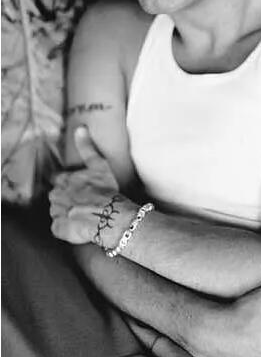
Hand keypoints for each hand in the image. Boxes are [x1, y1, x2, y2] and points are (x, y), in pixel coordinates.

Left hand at [49, 126, 135, 247]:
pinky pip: (59, 228)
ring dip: (67, 213)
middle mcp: (57, 195)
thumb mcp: (99, 165)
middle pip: (56, 197)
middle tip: (81, 203)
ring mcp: (57, 213)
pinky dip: (66, 228)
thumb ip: (87, 147)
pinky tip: (79, 227)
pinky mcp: (59, 228)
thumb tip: (80, 128)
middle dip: (65, 199)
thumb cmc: (105, 191)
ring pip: (57, 212)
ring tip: (83, 216)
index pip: (58, 179)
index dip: (65, 183)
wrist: (108, 215)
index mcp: (65, 180)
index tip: (73, 186)